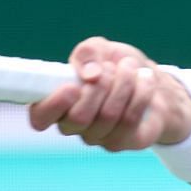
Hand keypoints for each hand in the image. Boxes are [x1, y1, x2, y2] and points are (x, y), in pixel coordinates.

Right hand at [26, 36, 190, 149]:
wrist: (149, 80)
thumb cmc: (116, 65)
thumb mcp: (99, 49)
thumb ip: (87, 53)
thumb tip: (89, 74)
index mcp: (57, 102)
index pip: (40, 117)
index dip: (53, 105)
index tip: (72, 87)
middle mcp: (72, 125)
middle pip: (79, 117)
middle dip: (100, 85)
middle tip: (111, 69)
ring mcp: (96, 137)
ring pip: (107, 116)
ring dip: (123, 84)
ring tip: (130, 68)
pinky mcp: (120, 142)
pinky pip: (129, 120)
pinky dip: (141, 93)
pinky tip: (145, 79)